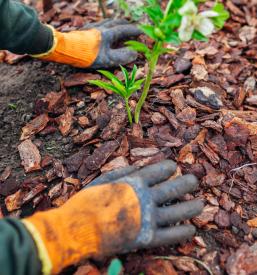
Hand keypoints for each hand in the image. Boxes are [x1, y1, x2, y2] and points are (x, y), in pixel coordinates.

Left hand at [84, 19, 141, 67]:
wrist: (66, 49)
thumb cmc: (87, 55)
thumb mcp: (107, 59)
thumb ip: (122, 56)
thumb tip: (134, 53)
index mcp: (108, 34)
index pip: (124, 30)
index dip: (134, 31)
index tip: (142, 31)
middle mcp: (101, 27)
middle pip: (116, 22)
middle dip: (125, 24)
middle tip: (131, 26)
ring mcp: (92, 27)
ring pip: (106, 21)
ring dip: (114, 23)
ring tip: (117, 25)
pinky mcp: (84, 29)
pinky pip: (97, 24)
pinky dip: (104, 25)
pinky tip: (101, 28)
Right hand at [88, 160, 202, 249]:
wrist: (78, 229)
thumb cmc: (88, 201)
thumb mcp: (104, 179)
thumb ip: (124, 172)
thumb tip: (142, 166)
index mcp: (135, 183)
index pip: (158, 171)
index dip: (168, 167)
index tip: (173, 166)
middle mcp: (146, 199)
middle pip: (173, 189)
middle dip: (186, 183)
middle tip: (194, 180)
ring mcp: (148, 219)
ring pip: (177, 212)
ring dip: (191, 207)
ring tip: (200, 203)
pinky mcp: (146, 238)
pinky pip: (170, 235)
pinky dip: (182, 232)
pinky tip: (191, 229)